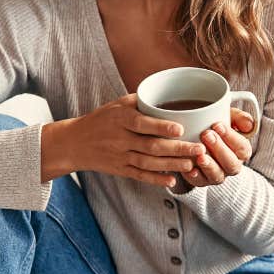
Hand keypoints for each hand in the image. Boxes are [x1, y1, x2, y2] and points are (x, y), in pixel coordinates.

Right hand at [44, 94, 205, 186]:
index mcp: (120, 119)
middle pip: (151, 146)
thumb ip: (141, 100)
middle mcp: (120, 139)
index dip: (161, 127)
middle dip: (177, 149)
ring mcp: (120, 156)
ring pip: (148, 163)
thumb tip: (169, 92)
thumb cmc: (102, 119)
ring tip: (192, 164)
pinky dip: (156, 180)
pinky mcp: (120, 170)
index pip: (142, 124)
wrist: (74, 143)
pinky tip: (172, 180)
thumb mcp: (117, 104)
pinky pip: (140, 176)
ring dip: (172, 165)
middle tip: (199, 149)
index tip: (181, 129)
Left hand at [181, 108, 254, 186]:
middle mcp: (232, 165)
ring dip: (209, 165)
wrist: (195, 135)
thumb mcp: (228, 117)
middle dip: (219, 149)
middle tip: (206, 135)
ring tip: (200, 156)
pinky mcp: (202, 180)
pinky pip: (200, 182)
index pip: (243, 148)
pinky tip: (190, 169)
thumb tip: (249, 125)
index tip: (217, 125)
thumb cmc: (215, 125)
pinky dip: (195, 176)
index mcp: (241, 151)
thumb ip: (240, 118)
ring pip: (217, 176)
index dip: (231, 137)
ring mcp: (218, 175)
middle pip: (232, 164)